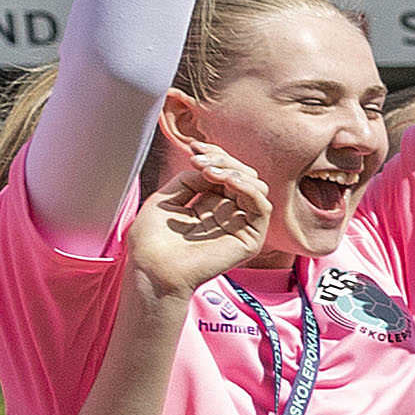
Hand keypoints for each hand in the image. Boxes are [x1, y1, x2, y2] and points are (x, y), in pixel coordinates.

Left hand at [124, 143, 270, 303]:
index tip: (194, 146)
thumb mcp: (166, 199)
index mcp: (209, 206)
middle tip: (199, 160)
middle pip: (243, 177)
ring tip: (208, 170)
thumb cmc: (152, 241)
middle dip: (223, 160)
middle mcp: (228, 214)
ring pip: (256, 187)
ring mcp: (240, 226)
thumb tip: (213, 168)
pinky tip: (224, 180)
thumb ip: (190, 181)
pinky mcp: (250, 239)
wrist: (152, 268)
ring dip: (234, 171)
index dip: (215, 156)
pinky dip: (247, 188)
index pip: (225, 174)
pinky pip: (262, 207)